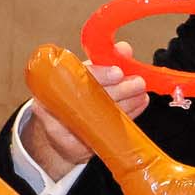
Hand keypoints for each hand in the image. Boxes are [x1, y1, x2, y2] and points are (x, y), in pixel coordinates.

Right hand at [23, 40, 149, 180]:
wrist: (58, 131)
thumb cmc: (72, 98)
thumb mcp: (85, 75)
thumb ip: (103, 61)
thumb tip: (123, 49)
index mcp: (52, 79)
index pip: (76, 75)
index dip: (100, 73)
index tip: (118, 72)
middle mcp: (52, 102)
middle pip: (88, 96)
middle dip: (118, 90)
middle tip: (138, 84)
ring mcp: (60, 127)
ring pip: (98, 116)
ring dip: (126, 104)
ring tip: (142, 95)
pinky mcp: (72, 146)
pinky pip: (102, 132)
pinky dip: (124, 119)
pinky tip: (138, 108)